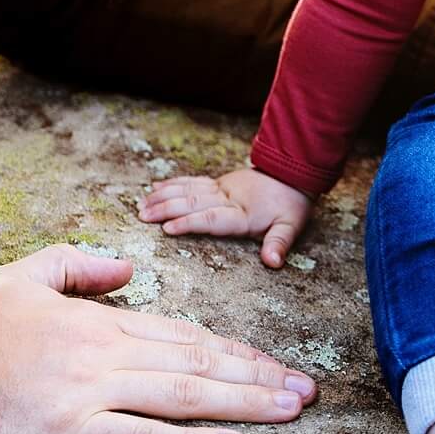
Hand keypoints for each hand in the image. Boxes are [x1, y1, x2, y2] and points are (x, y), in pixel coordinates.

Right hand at [0, 244, 315, 433]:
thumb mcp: (27, 273)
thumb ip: (80, 265)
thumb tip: (127, 268)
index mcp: (101, 320)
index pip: (182, 333)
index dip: (231, 349)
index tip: (268, 361)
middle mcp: (110, 353)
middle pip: (198, 363)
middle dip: (257, 376)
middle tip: (306, 390)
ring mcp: (95, 391)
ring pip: (185, 394)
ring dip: (245, 402)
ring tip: (290, 409)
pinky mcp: (73, 429)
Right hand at [140, 166, 312, 268]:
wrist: (292, 171)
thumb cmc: (291, 204)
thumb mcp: (291, 225)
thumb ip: (279, 243)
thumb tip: (273, 262)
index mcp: (242, 213)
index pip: (211, 218)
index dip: (189, 223)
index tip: (167, 228)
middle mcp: (227, 198)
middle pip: (192, 202)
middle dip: (166, 209)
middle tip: (142, 217)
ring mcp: (221, 188)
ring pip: (188, 190)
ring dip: (163, 197)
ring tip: (142, 205)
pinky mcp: (218, 182)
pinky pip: (192, 182)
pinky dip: (172, 184)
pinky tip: (156, 187)